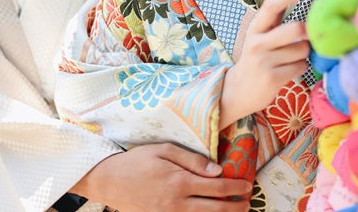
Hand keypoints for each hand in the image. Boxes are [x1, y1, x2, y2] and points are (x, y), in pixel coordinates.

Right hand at [71, 143, 251, 211]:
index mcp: (180, 182)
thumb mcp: (164, 150)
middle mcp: (177, 203)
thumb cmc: (137, 161)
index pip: (217, 187)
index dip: (235, 187)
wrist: (109, 181)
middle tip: (247, 203)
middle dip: (235, 207)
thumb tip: (217, 170)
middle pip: (215, 208)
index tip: (247, 186)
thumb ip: (192, 160)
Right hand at [220, 0, 310, 127]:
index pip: (271, 7)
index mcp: (255, 28)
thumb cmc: (256, 58)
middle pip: (295, 29)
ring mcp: (264, 61)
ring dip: (303, 54)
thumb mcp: (259, 36)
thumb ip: (275, 20)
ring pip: (302, 50)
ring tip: (292, 58)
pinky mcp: (272, 79)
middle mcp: (257, 43)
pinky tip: (289, 70)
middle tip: (308, 36)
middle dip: (308, 32)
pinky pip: (301, 67)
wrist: (237, 91)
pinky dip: (300, 68)